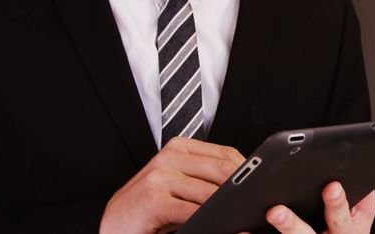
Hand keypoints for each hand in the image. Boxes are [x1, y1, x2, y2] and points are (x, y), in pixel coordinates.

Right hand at [100, 136, 246, 233]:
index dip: (248, 173)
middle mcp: (169, 156)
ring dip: (229, 211)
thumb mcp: (179, 189)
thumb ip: (205, 182)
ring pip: (211, 194)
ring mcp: (160, 175)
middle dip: (242, 191)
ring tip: (239, 219)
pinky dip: (211, 223)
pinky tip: (216, 227)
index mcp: (178, 148)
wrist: (114, 226)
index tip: (261, 188)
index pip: (226, 154)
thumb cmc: (148, 212)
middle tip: (256, 206)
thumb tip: (246, 185)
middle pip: (223, 170)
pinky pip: (194, 213)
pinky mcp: (155, 198)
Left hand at [258, 182, 374, 233]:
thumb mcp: (362, 216)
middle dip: (290, 224)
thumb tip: (361, 171)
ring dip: (275, 230)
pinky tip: (242, 230)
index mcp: (346, 233)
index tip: (330, 186)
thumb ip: (363, 196)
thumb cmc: (350, 230)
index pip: (340, 219)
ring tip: (260, 216)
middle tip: (274, 210)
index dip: (336, 203)